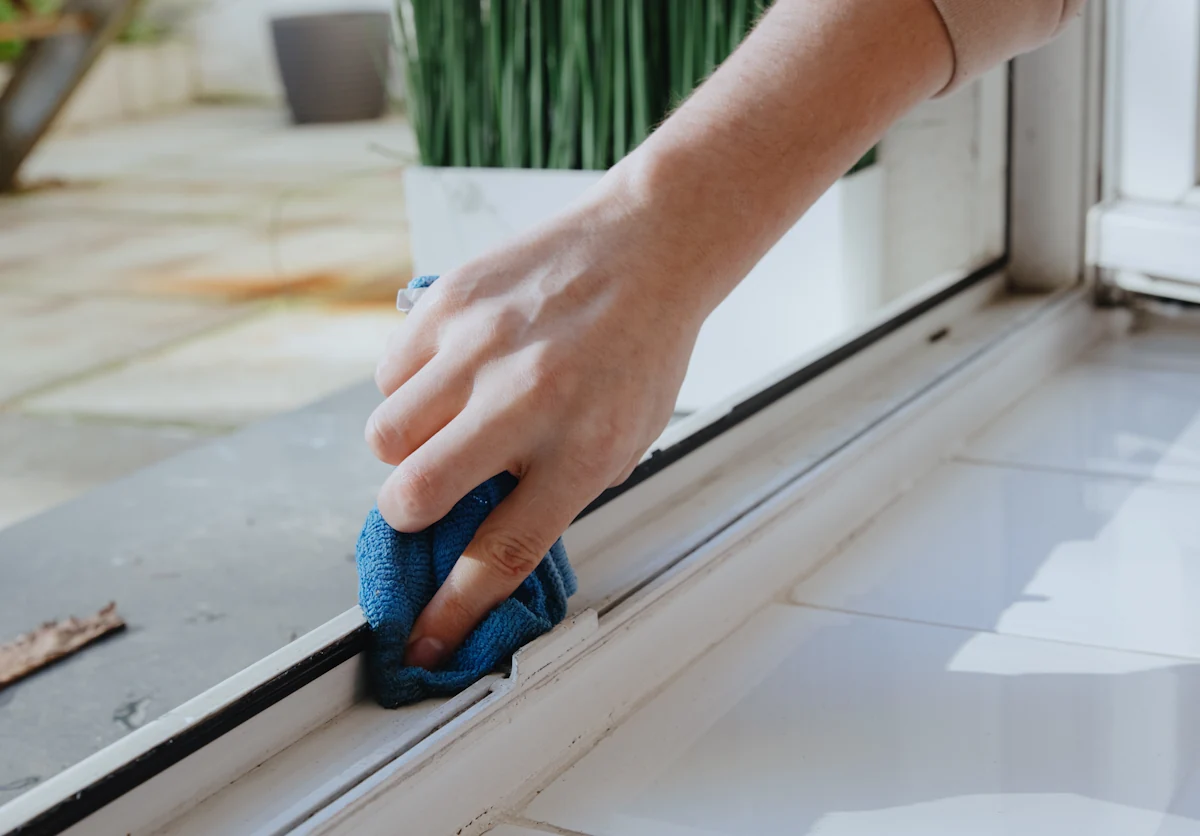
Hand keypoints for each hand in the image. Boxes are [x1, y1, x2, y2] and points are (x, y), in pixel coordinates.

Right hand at [366, 172, 710, 669]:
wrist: (646, 248)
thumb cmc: (638, 352)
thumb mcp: (620, 441)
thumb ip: (550, 491)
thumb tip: (473, 538)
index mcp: (582, 447)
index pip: (501, 551)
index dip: (453, 611)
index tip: (423, 642)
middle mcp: (527, 400)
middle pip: (417, 494)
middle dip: (406, 516)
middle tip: (425, 499)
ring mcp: (481, 346)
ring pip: (384, 435)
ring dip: (405, 447)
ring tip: (447, 420)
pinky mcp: (450, 302)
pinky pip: (390, 371)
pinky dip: (408, 386)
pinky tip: (451, 371)